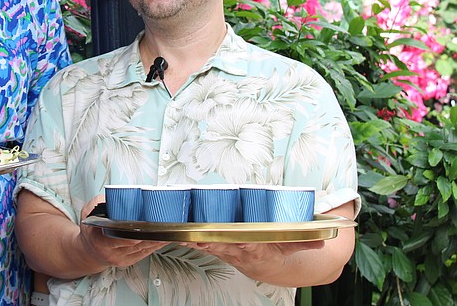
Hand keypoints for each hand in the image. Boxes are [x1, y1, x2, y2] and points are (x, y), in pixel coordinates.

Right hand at [78, 195, 169, 268]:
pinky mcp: (130, 261)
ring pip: (144, 248)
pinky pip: (146, 252)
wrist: (88, 251)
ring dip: (157, 239)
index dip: (134, 233)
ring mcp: (122, 259)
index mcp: (101, 241)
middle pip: (136, 243)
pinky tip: (163, 237)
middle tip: (163, 224)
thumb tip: (113, 195)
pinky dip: (156, 245)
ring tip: (168, 229)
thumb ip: (99, 203)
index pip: (120, 238)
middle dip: (151, 234)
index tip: (146, 225)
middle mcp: (112, 253)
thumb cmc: (90, 231)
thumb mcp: (88, 213)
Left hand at [183, 240, 324, 278]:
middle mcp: (239, 250)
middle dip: (214, 243)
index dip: (248, 244)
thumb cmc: (277, 248)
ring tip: (184, 235)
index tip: (245, 241)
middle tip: (203, 238)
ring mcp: (225, 249)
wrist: (266, 263)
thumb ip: (306, 241)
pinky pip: (200, 242)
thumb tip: (323, 241)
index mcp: (258, 248)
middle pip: (226, 246)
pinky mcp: (216, 246)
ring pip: (210, 244)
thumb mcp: (293, 245)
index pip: (253, 246)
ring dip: (197, 241)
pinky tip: (176, 235)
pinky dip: (188, 239)